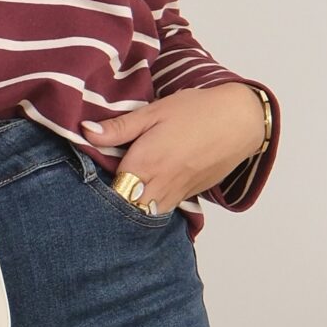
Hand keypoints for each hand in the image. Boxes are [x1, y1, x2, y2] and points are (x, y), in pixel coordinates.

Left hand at [82, 83, 267, 211]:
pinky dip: (151, 206)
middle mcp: (159, 185)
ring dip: (132, 206)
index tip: (91, 176)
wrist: (240, 121)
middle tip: (105, 186)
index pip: (110, 191)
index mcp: (145, 164)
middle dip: (114, 201)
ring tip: (124, 190)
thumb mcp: (154, 112)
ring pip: (144, 214)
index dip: (98, 186)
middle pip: (125, 208)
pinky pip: (163, 210)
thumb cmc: (197, 111)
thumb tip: (86, 132)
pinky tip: (147, 191)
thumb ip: (119, 128)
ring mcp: (175, 195)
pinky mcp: (188, 197)